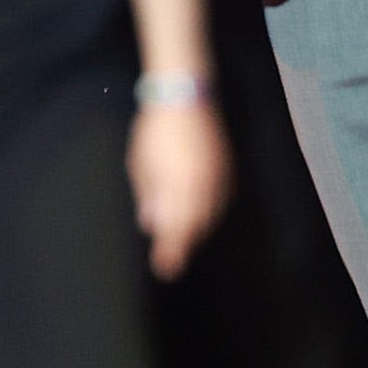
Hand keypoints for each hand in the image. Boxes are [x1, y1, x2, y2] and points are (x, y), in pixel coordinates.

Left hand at [126, 99, 229, 280]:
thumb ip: (149, 195)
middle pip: (194, 226)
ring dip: (197, 230)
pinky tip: (202, 217)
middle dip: (183, 244)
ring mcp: (217, 178)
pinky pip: (220, 201)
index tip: (164, 268)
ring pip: (210, 215)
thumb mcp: (142, 164)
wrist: (186, 98)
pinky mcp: (226, 169)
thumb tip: (151, 223)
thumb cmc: (155, 131)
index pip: (175, 228)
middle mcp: (201, 186)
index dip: (170, 251)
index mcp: (178, 186)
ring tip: (184, 241)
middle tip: (171, 260)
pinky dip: (210, 213)